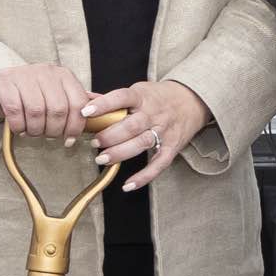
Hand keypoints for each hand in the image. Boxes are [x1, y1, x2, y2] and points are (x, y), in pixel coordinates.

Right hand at [0, 63, 104, 140]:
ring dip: (36, 130)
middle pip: (58, 109)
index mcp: (63, 74)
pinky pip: (15, 111)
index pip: (78, 103)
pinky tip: (19, 129)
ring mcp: (23, 74)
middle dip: (54, 131)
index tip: (68, 141)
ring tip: (33, 133)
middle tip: (47, 137)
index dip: (75, 126)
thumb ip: (78, 103)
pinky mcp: (4, 83)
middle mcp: (45, 71)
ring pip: (37, 111)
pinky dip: (19, 126)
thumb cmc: (32, 95)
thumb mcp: (57, 95)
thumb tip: (110, 112)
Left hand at [89, 78, 213, 192]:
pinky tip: (128, 184)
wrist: (192, 100)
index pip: (122, 97)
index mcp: (143, 96)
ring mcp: (164, 131)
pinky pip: (159, 164)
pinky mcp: (172, 147)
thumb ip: (113, 99)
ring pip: (142, 143)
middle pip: (131, 125)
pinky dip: (144, 176)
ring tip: (102, 158)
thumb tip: (84, 98)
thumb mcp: (139, 91)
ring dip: (120, 153)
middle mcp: (154, 113)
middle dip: (110, 135)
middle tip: (94, 142)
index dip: (104, 104)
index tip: (86, 111)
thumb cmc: (159, 97)